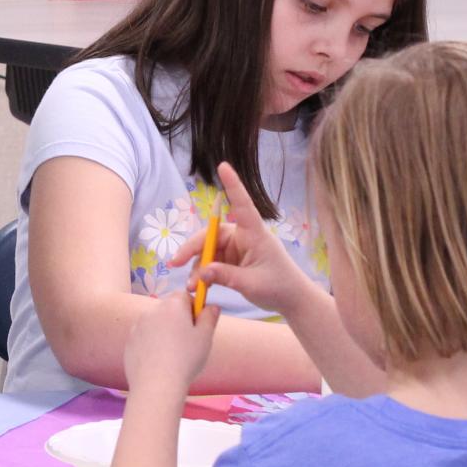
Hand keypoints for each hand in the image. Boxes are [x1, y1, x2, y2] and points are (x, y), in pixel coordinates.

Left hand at [123, 282, 220, 394]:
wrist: (156, 383)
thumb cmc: (186, 359)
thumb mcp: (205, 337)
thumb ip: (209, 317)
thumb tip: (212, 306)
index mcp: (172, 306)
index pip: (184, 295)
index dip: (194, 308)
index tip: (198, 325)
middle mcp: (152, 311)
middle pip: (169, 309)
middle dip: (179, 320)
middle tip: (188, 342)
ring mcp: (138, 326)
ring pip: (156, 323)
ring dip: (165, 332)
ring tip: (174, 355)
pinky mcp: (130, 341)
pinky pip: (144, 337)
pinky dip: (152, 344)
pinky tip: (159, 361)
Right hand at [167, 162, 323, 319]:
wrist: (292, 301)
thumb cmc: (279, 287)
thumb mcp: (251, 284)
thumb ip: (225, 276)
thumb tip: (200, 272)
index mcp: (254, 234)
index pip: (242, 205)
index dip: (232, 185)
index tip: (223, 166)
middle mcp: (242, 237)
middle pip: (211, 234)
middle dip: (192, 249)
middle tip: (175, 263)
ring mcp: (236, 248)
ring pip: (207, 250)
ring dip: (196, 267)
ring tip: (192, 287)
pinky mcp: (232, 260)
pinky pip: (211, 262)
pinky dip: (203, 273)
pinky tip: (197, 286)